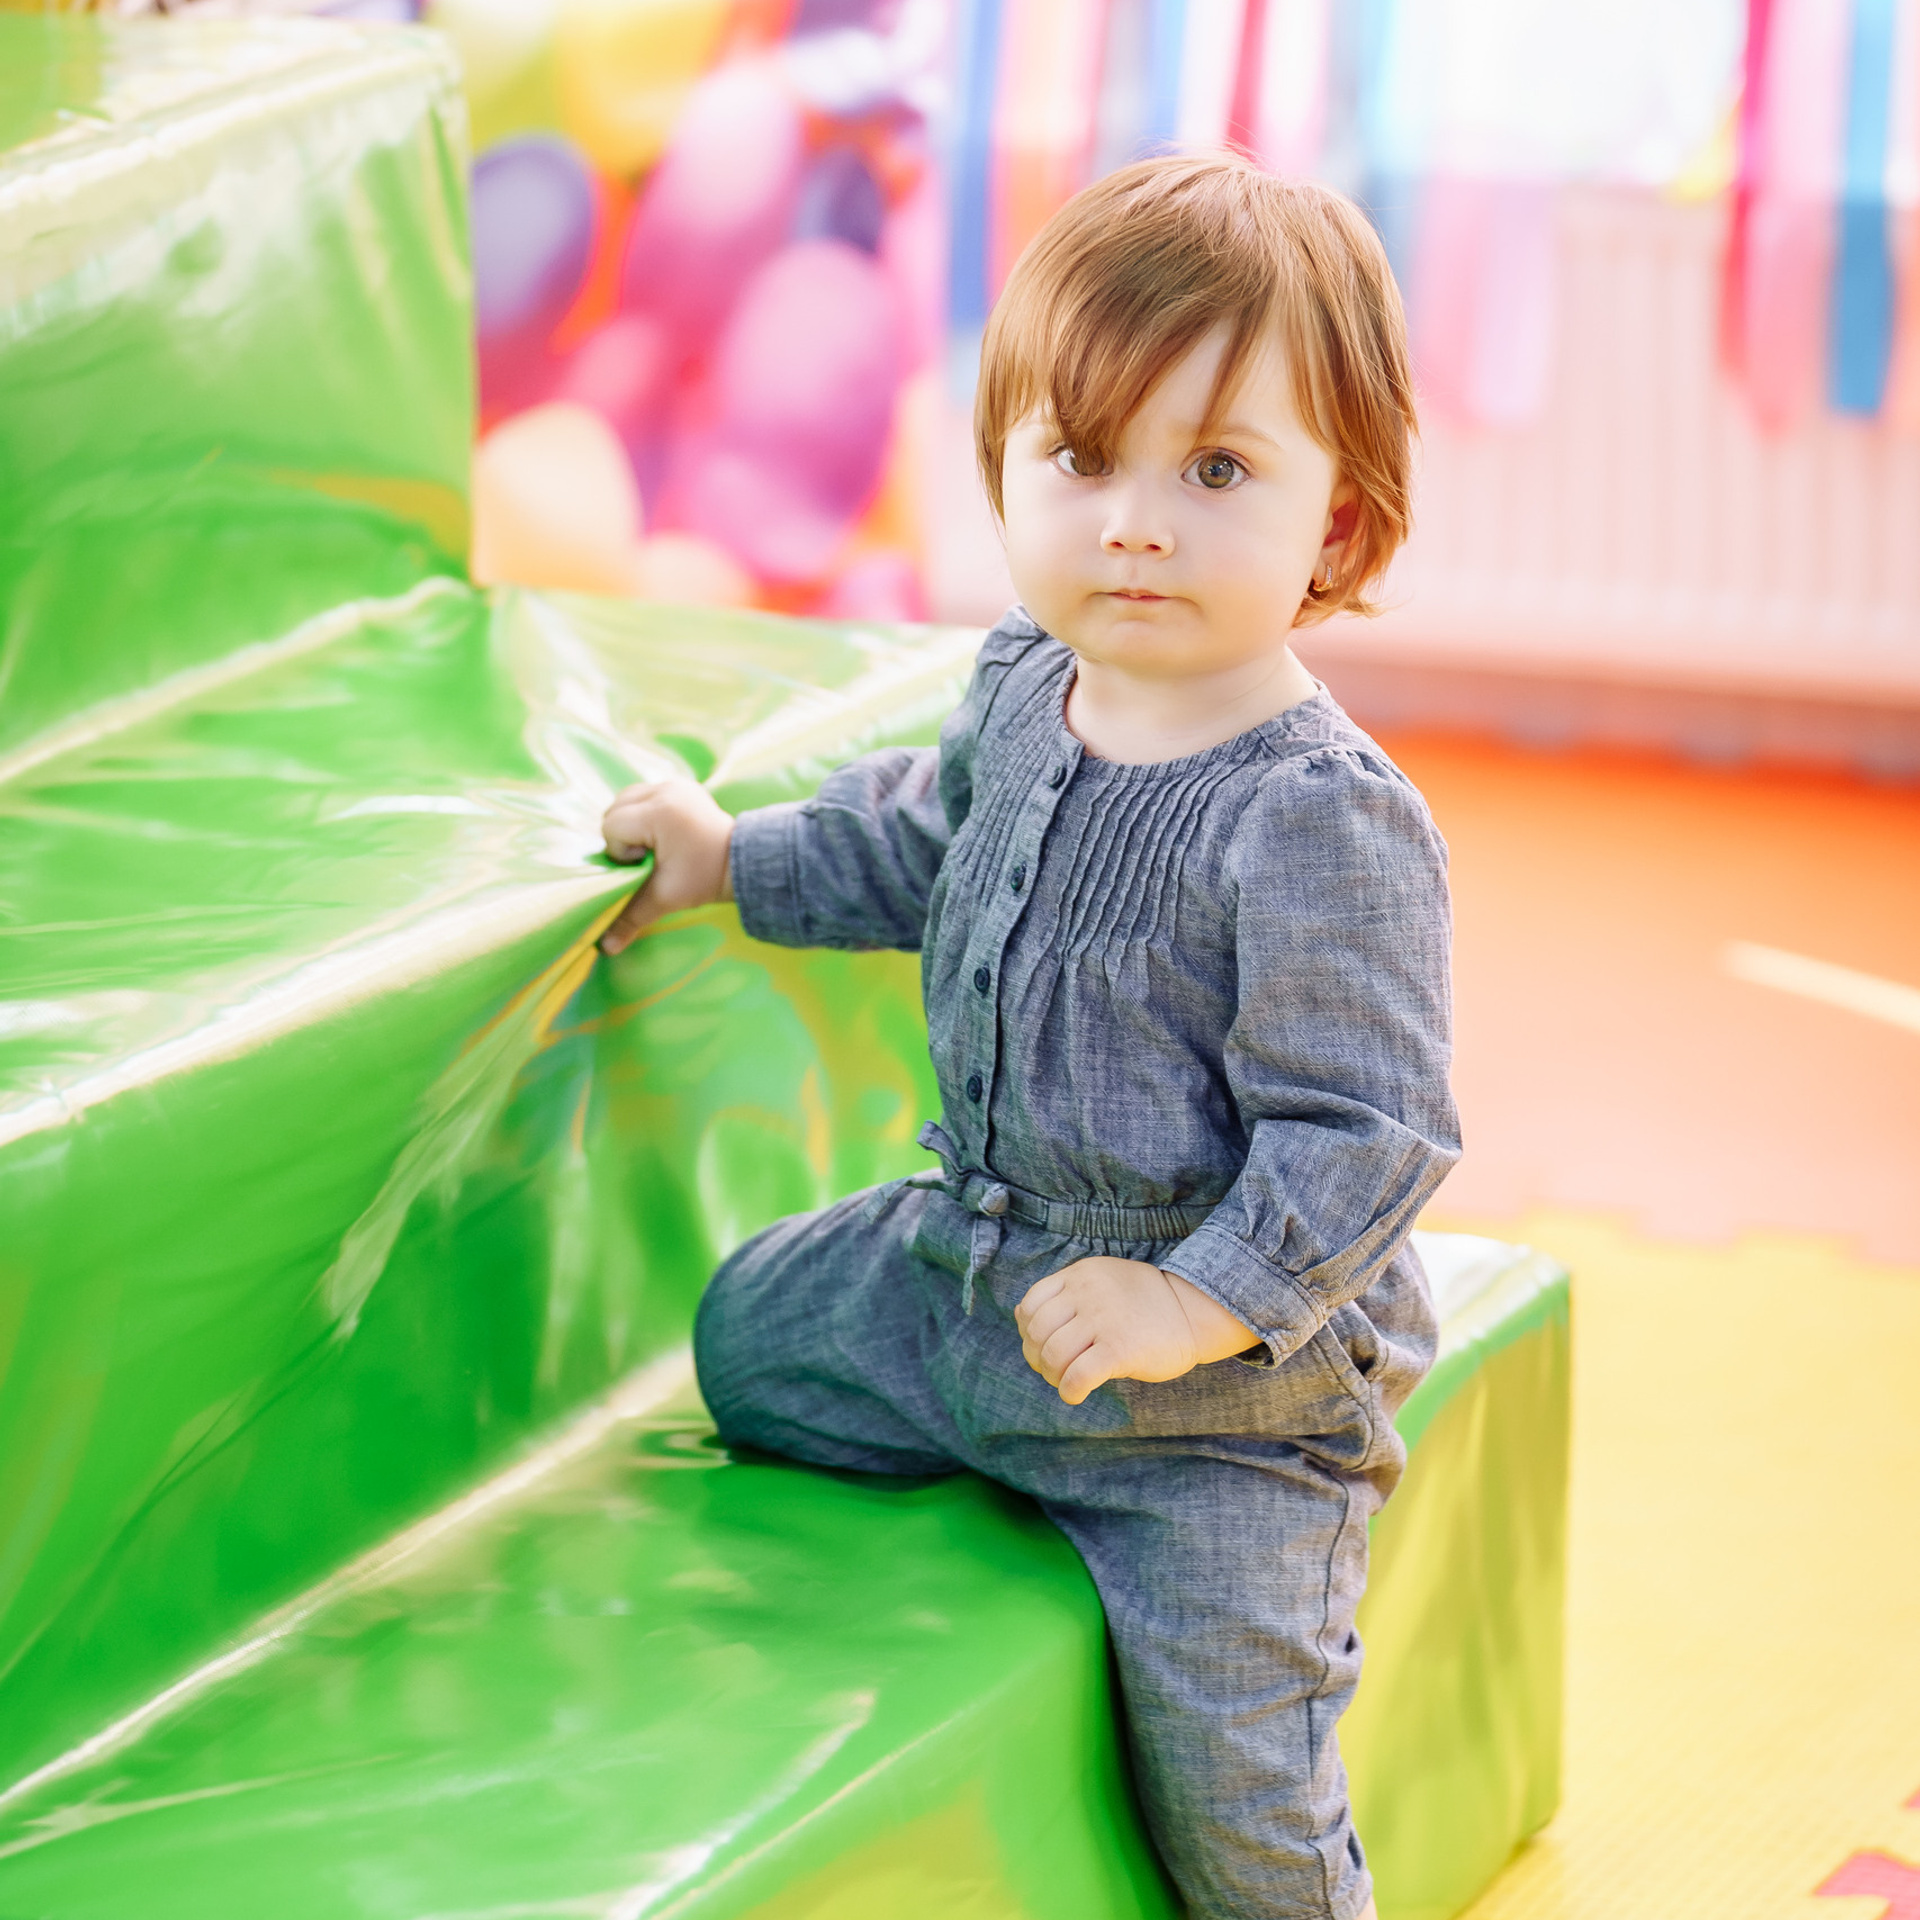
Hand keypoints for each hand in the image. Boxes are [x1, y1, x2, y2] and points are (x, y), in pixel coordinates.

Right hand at [598, 777, 734, 954]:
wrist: (743, 864)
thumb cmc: (704, 879)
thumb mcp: (665, 898)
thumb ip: (630, 917)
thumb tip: (604, 948)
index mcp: (659, 812)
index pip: (612, 827)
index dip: (622, 851)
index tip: (647, 864)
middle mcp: (664, 790)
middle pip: (615, 809)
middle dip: (624, 837)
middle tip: (651, 857)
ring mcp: (674, 784)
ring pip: (627, 799)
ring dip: (632, 823)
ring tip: (656, 845)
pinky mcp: (681, 785)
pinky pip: (647, 795)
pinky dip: (646, 813)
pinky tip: (664, 833)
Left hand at [1015, 1258, 1257, 1405]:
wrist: (1193, 1312)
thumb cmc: (1143, 1304)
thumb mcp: (1101, 1283)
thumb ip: (1065, 1296)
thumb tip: (1020, 1318)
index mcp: (1080, 1275)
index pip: (1031, 1304)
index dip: (1028, 1332)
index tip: (1042, 1347)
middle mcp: (1087, 1292)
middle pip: (1038, 1332)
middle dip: (1038, 1358)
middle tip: (1054, 1370)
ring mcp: (1103, 1319)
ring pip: (1053, 1355)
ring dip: (1053, 1376)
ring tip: (1068, 1380)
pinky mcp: (1120, 1348)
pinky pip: (1078, 1376)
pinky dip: (1070, 1391)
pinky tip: (1076, 1394)